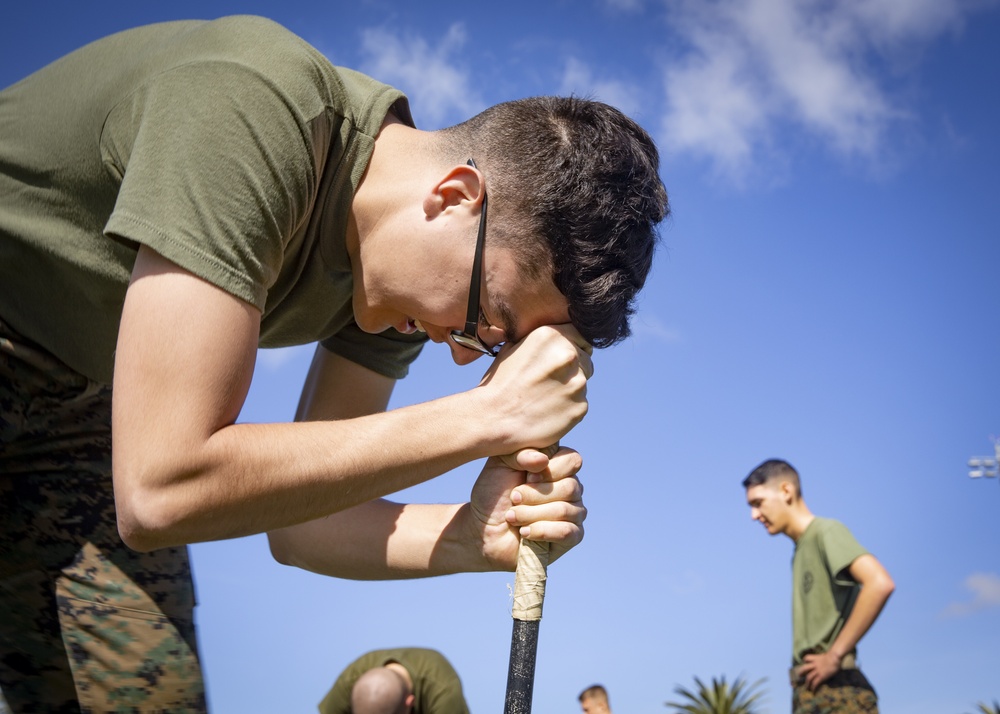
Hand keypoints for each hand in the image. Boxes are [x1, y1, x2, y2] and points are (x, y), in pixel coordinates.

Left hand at [465, 445, 585, 569]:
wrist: (482, 530)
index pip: (572, 460)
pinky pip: (567, 532)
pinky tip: (524, 531)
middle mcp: (571, 488)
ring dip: (532, 514)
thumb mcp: (500, 464)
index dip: (551, 469)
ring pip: (565, 510)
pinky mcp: (572, 537)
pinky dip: (541, 531)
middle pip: (570, 487)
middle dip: (535, 495)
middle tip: (514, 498)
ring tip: (512, 517)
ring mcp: (574, 513)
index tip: (527, 476)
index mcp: (558, 466)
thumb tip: (543, 460)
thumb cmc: (493, 494)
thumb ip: (521, 453)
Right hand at [478, 325, 593, 452]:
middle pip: (585, 359)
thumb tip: (557, 338)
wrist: (493, 419)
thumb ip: (540, 341)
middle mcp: (568, 356)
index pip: (581, 335)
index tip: (561, 359)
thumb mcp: (513, 348)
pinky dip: (568, 407)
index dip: (573, 346)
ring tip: (543, 398)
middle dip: (572, 369)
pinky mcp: (580, 406)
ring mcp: (577, 383)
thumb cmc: (499, 384)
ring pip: (582, 382)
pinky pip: (580, 403)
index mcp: (551, 336)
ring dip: (569, 388)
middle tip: (548, 382)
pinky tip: (547, 411)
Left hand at [799, 651, 840, 689]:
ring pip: (809, 678)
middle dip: (801, 673)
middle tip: (800, 676)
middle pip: (804, 669)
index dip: (805, 661)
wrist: (834, 657)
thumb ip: (823, 659)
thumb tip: (826, 660)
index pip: (806, 658)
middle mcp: (814, 665)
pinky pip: (815, 683)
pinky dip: (813, 687)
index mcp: (815, 659)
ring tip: (806, 688)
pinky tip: (813, 691)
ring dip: (807, 684)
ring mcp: (817, 671)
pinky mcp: (821, 676)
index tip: (805, 663)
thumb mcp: (826, 656)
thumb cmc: (833, 656)